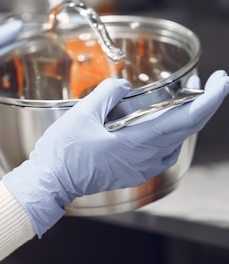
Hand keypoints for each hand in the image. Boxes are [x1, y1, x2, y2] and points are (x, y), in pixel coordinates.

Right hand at [3, 70, 228, 236]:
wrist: (51, 181)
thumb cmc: (63, 152)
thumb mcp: (82, 114)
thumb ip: (108, 94)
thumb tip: (122, 85)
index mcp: (138, 141)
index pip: (187, 119)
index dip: (210, 99)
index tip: (220, 81)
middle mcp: (146, 158)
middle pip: (187, 129)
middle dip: (201, 104)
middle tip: (204, 83)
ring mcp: (141, 168)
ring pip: (176, 141)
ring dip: (184, 118)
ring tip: (181, 98)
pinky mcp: (132, 172)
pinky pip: (162, 152)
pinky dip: (168, 134)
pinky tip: (158, 125)